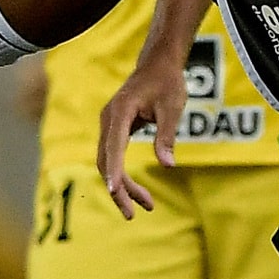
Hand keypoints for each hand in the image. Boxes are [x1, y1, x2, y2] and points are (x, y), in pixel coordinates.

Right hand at [97, 52, 184, 215]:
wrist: (158, 64)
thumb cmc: (168, 83)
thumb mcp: (173, 108)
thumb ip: (167, 136)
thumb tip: (168, 166)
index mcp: (120, 112)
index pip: (114, 147)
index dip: (115, 172)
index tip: (116, 192)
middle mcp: (108, 119)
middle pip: (106, 161)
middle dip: (119, 189)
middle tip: (134, 214)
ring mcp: (108, 124)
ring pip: (108, 162)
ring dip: (123, 186)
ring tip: (146, 206)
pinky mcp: (114, 129)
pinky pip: (113, 157)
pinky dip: (123, 175)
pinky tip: (138, 191)